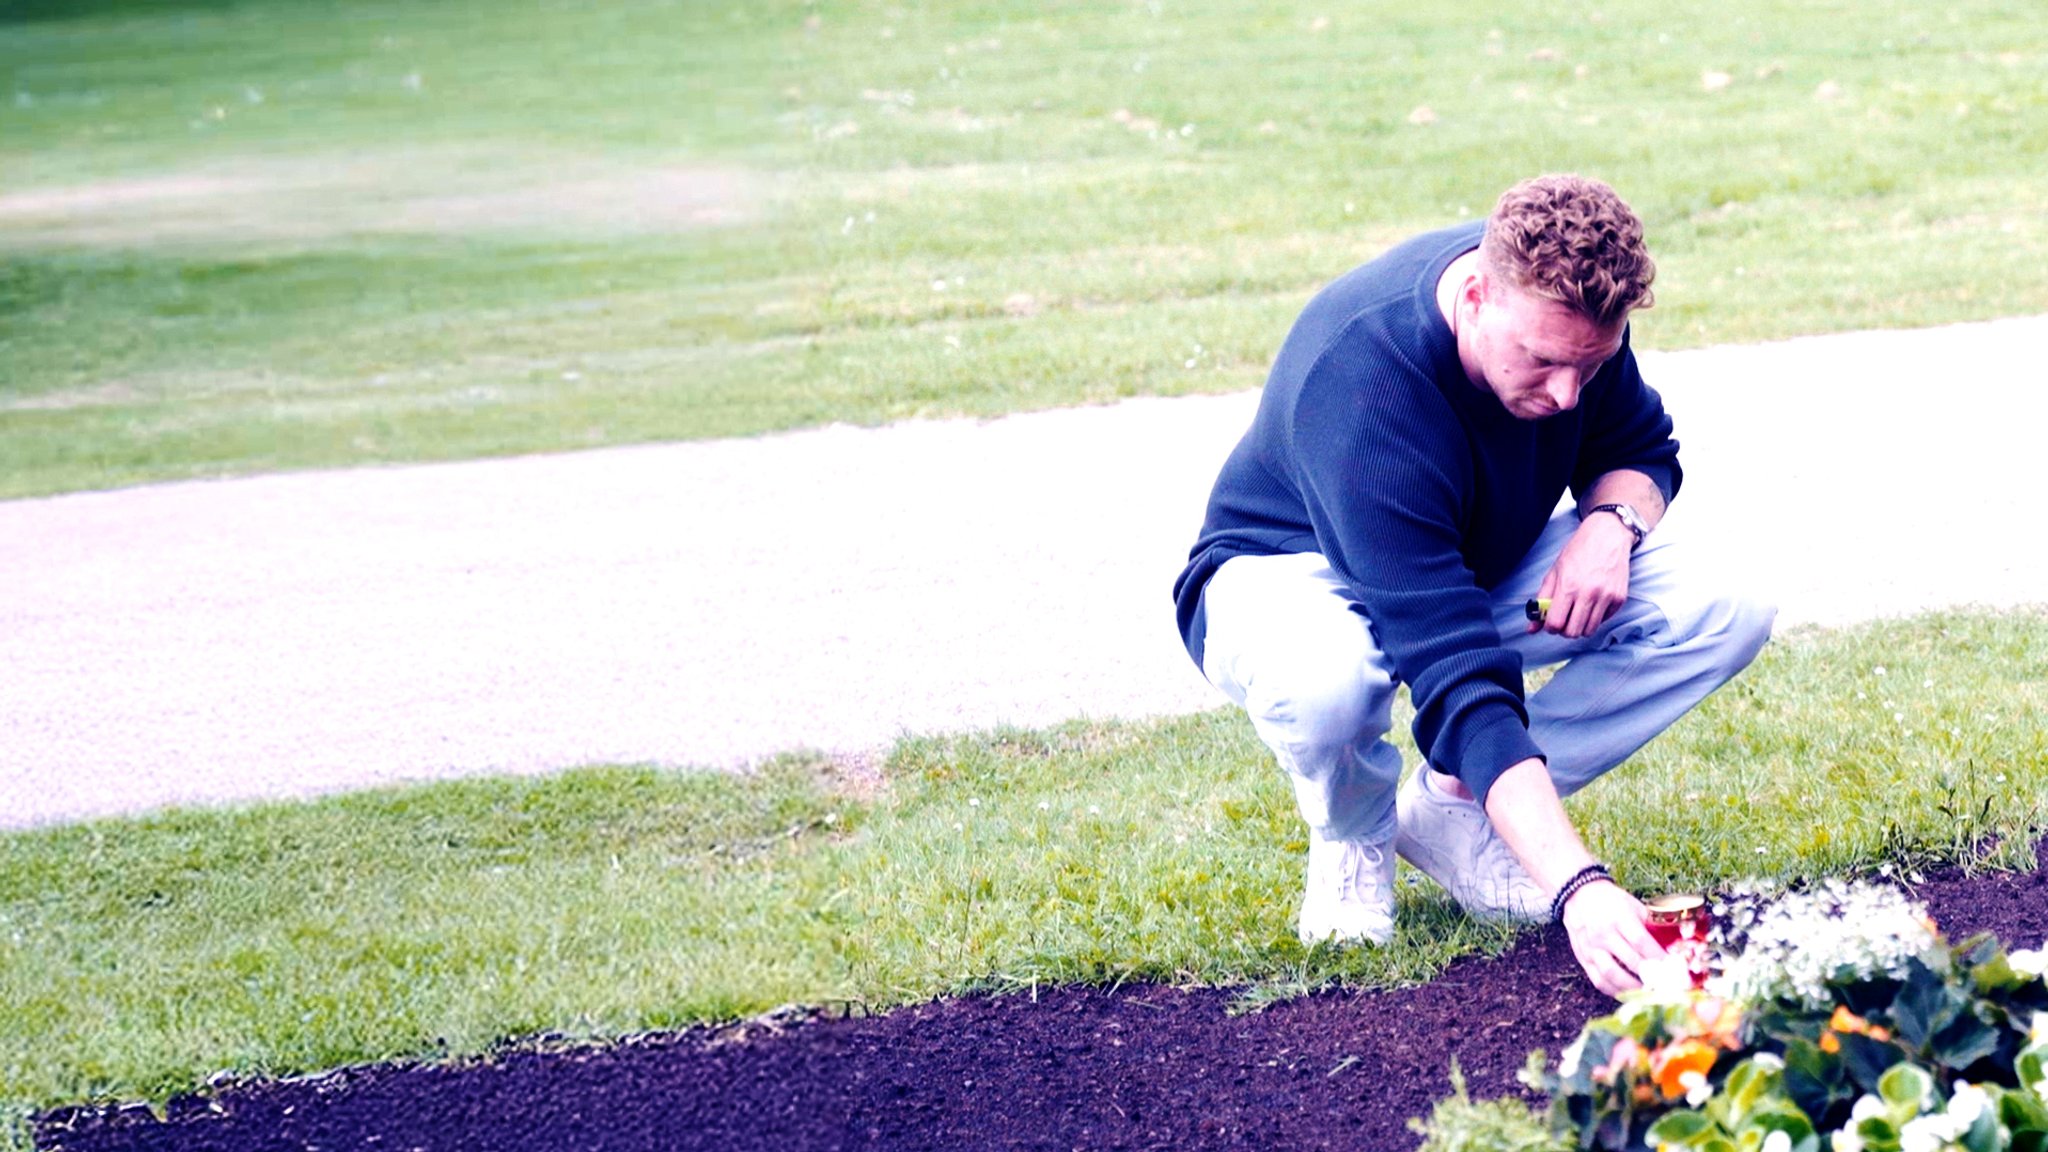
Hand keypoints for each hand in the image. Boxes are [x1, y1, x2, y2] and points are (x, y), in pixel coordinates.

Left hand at [1528, 513, 1633, 638]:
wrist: (1608, 535)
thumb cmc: (1578, 551)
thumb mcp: (1555, 572)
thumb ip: (1542, 600)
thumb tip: (1531, 627)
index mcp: (1568, 586)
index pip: (1555, 623)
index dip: (1550, 627)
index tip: (1551, 622)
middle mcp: (1588, 593)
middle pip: (1573, 632)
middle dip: (1565, 630)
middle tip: (1564, 619)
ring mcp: (1606, 596)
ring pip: (1589, 630)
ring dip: (1580, 626)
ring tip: (1578, 612)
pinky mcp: (1620, 598)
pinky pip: (1604, 621)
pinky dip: (1596, 617)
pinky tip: (1593, 604)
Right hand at [1559, 880, 1661, 997]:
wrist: (1578, 895)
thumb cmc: (1610, 899)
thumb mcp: (1632, 904)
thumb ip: (1649, 924)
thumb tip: (1671, 944)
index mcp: (1619, 918)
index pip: (1642, 942)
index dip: (1659, 958)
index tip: (1674, 970)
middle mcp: (1603, 934)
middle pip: (1631, 961)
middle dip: (1652, 977)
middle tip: (1667, 986)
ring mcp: (1591, 948)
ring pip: (1612, 975)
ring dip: (1633, 988)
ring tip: (1648, 993)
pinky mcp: (1583, 958)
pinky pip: (1598, 980)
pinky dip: (1614, 991)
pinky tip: (1627, 993)